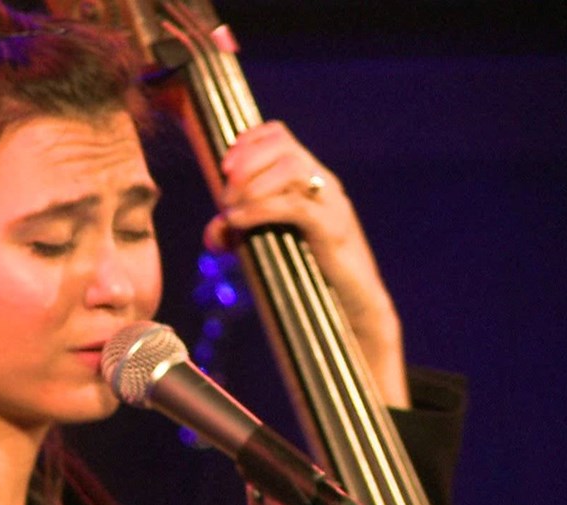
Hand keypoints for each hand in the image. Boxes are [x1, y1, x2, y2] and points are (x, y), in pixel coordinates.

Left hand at [203, 121, 409, 407]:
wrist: (352, 309)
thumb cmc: (310, 276)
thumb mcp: (268, 245)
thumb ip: (241, 233)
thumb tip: (214, 234)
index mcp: (309, 179)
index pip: (278, 134)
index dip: (246, 142)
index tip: (222, 168)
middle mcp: (322, 184)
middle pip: (281, 145)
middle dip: (243, 163)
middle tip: (224, 195)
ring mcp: (330, 204)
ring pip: (291, 168)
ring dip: (251, 185)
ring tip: (231, 210)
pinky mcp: (332, 230)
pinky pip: (294, 207)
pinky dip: (258, 210)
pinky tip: (237, 223)